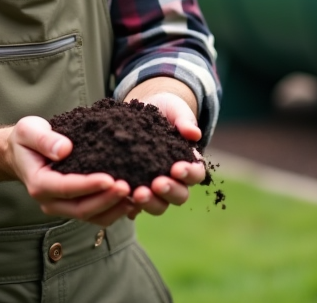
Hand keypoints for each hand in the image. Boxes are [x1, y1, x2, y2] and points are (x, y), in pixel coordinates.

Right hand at [6, 116, 135, 225]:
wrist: (23, 153)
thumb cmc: (27, 139)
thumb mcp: (29, 131)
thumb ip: (44, 139)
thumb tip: (65, 149)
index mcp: (39, 183)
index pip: (66, 188)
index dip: (89, 185)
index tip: (110, 178)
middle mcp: (51, 202)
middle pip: (82, 209)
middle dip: (106, 199)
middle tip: (129, 187)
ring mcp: (63, 207)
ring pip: (93, 217)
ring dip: (115, 209)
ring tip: (136, 196)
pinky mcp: (76, 206)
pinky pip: (98, 215)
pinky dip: (116, 210)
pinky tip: (134, 200)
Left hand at [125, 81, 207, 217]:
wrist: (143, 110)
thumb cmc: (165, 110)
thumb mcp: (176, 110)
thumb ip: (185, 121)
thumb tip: (194, 134)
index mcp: (189, 163)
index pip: (196, 174)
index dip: (189, 174)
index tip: (177, 169)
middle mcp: (176, 181)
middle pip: (180, 196)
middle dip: (169, 191)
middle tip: (157, 184)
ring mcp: (155, 188)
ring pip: (159, 205)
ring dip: (150, 202)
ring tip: (137, 193)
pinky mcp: (136, 188)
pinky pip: (134, 203)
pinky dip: (129, 204)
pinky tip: (120, 197)